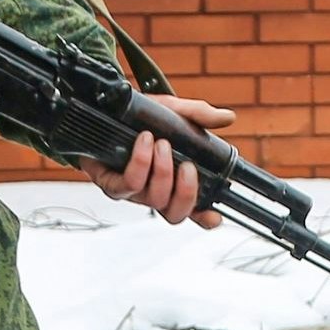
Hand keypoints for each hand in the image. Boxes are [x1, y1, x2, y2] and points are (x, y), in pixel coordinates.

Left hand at [80, 94, 237, 226]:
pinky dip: (141, 162)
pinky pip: (130, 184)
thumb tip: (226, 118)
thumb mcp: (173, 112)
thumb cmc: (138, 118)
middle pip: (176, 214)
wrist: (103, 111)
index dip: (204, 219)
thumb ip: (198, 116)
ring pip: (154, 199)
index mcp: (173, 182)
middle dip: (186, 191)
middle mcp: (154, 192)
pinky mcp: (112, 185)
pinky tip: (144, 142)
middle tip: (187, 165)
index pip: (193, 210)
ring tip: (161, 143)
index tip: (214, 216)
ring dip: (162, 171)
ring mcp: (133, 192)